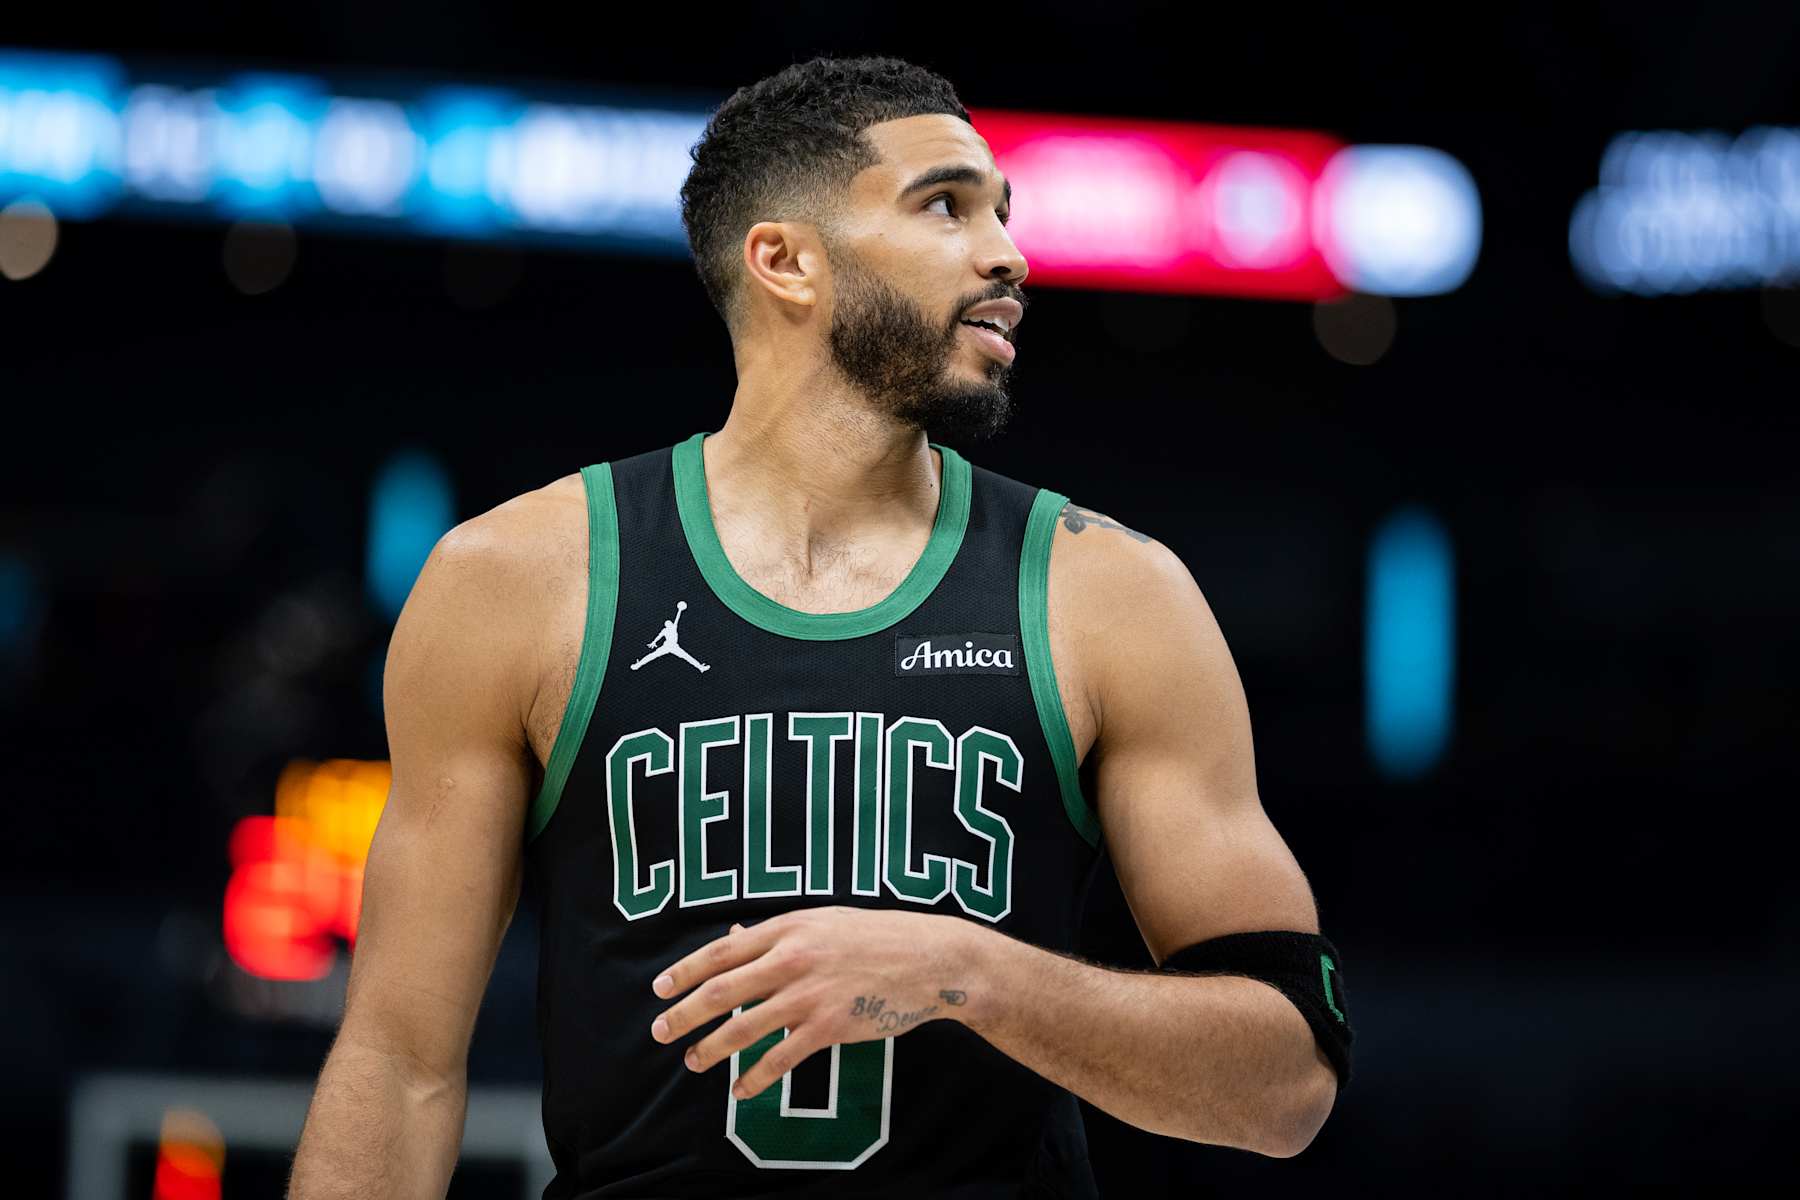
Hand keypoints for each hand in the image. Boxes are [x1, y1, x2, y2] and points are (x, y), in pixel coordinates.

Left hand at [647, 906, 973, 1099]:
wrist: (930, 958)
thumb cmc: (876, 936)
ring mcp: (809, 994)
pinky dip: (755, 1077)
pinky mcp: (830, 1026)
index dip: (684, 972)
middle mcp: (792, 958)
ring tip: (694, 1063)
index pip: (721, 951)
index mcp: (787, 928)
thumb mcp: (823, 922)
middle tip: (659, 1032)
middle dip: (683, 1014)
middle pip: (721, 990)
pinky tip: (741, 1090)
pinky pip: (780, 1057)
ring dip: (712, 1049)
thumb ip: (777, 932)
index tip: (659, 989)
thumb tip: (732, 935)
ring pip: (744, 1027)